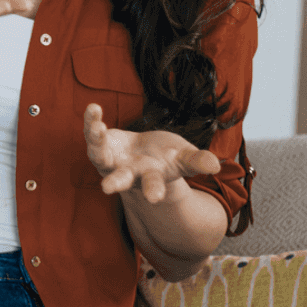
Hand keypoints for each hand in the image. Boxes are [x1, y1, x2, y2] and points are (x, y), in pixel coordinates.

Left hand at [83, 104, 220, 202]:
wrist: (144, 154)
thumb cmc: (167, 158)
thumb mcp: (184, 158)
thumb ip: (197, 161)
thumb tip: (215, 166)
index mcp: (149, 177)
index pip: (153, 184)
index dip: (154, 190)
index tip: (154, 198)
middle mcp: (126, 172)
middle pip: (121, 178)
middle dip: (115, 182)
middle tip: (107, 188)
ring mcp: (110, 160)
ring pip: (99, 154)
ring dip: (97, 141)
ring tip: (98, 128)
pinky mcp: (100, 144)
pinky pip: (92, 133)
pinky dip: (92, 121)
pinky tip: (93, 107)